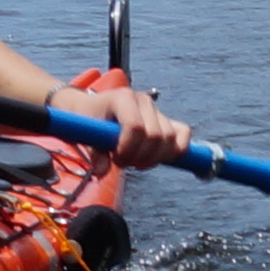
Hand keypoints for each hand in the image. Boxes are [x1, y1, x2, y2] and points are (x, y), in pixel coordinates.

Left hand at [65, 65, 190, 168]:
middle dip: (140, 157)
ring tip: (136, 162)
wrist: (92, 109)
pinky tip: (157, 158)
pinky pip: (183, 133)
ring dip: (154, 158)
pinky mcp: (167, 119)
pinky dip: (175, 150)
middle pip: (156, 135)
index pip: (136, 126)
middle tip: (123, 162)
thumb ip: (95, 154)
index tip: (117, 158)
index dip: (129, 148)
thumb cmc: (88, 119)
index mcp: (122, 98)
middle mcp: (143, 101)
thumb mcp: (86, 134)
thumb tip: (101, 172)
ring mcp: (156, 110)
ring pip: (170, 138)